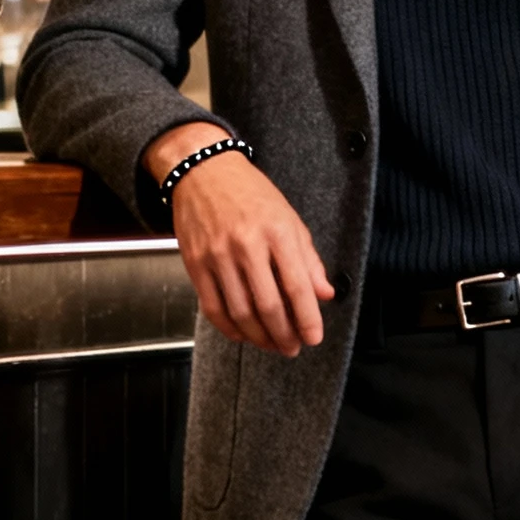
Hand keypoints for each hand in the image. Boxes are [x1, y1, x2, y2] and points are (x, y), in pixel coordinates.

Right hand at [146, 123, 334, 356]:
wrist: (203, 171)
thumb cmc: (251, 194)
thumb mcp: (289, 218)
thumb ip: (308, 259)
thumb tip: (324, 295)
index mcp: (277, 232)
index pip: (297, 285)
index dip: (307, 319)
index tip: (314, 338)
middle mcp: (247, 244)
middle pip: (268, 305)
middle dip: (284, 335)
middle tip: (292, 348)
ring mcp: (217, 255)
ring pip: (240, 312)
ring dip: (259, 337)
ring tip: (272, 345)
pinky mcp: (195, 263)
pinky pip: (213, 308)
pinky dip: (229, 329)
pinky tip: (243, 335)